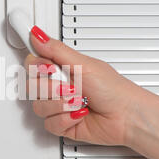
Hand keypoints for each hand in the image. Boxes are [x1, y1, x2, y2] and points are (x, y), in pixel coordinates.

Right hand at [25, 26, 144, 145]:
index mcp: (63, 68)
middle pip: (31, 86)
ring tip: (78, 101)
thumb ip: (56, 50)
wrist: (126, 117)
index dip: (36, 65)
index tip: (48, 67)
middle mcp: (58, 86)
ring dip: (61, 104)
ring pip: (39, 106)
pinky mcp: (62, 123)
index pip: (34, 62)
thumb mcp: (83, 64)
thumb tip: (38, 35)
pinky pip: (49, 123)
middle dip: (52, 88)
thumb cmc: (113, 90)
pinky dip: (65, 119)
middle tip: (70, 86)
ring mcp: (59, 105)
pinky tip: (78, 114)